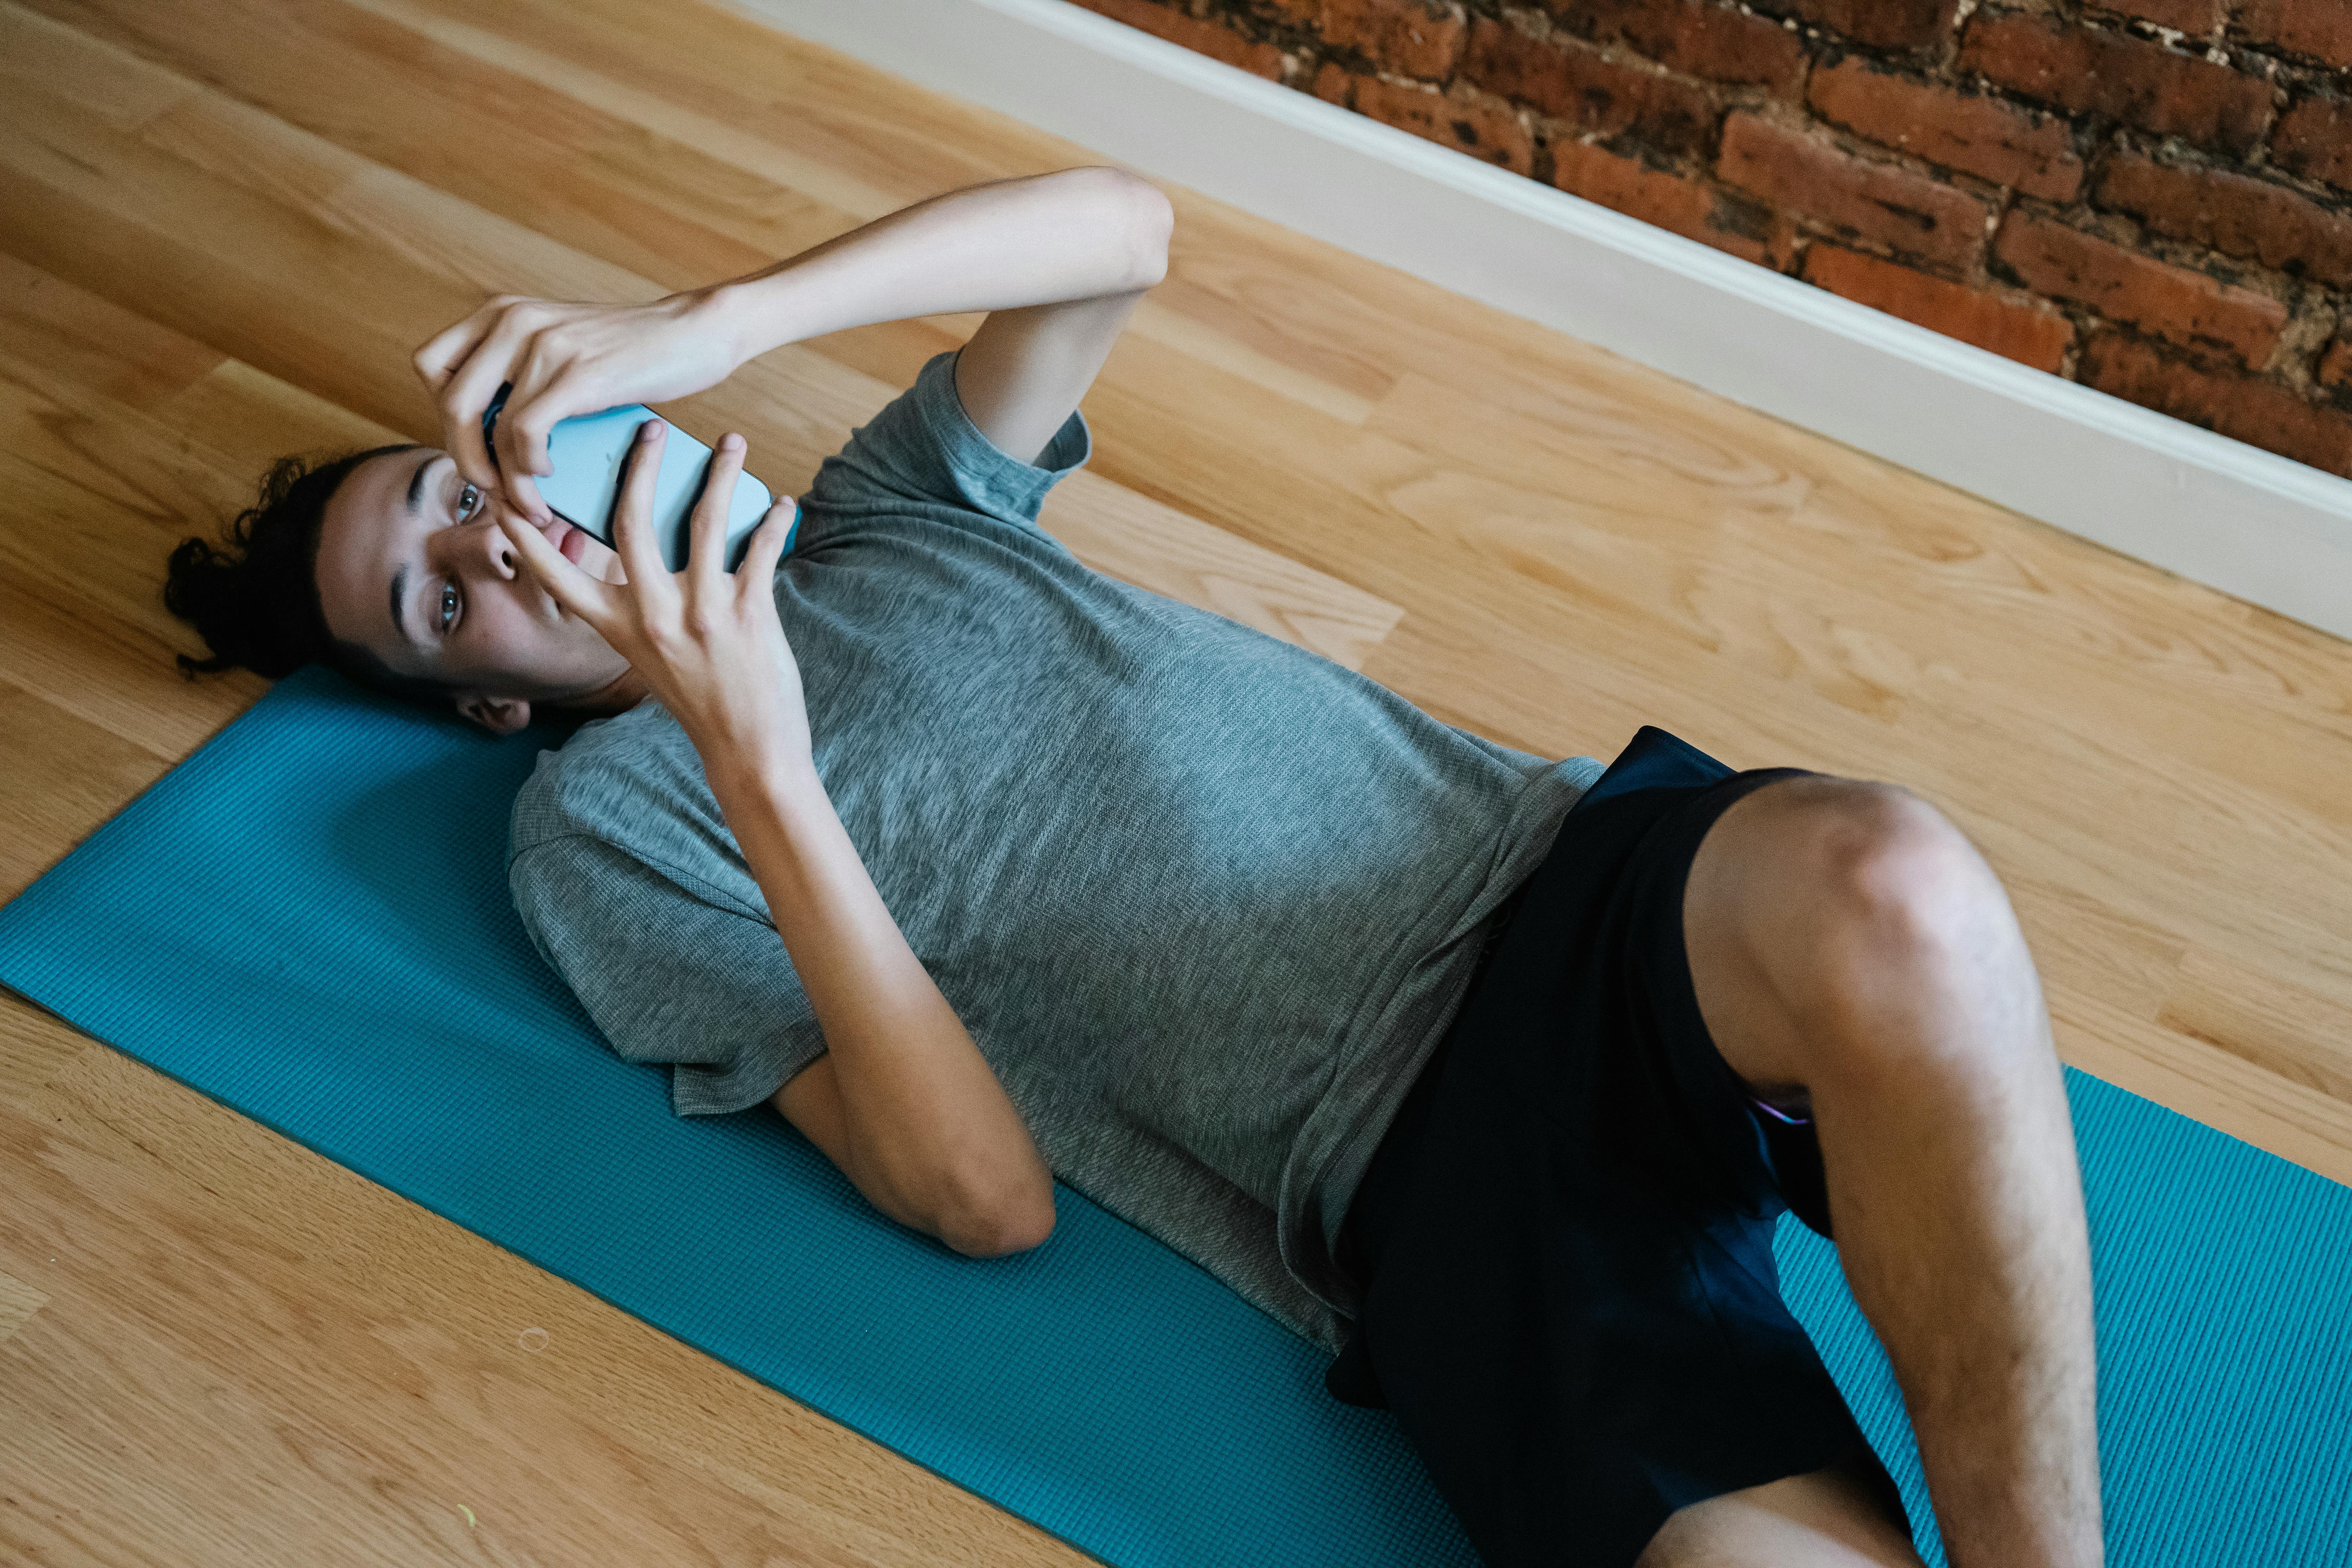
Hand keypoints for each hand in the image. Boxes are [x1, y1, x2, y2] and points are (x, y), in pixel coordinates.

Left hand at [414, 290, 740, 523]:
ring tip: (529, 501)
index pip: (430, 365)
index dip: (441, 413)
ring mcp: (544, 345)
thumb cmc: (631, 352)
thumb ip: (517, 370)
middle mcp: (513, 321)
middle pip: (449, 403)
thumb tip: (482, 435)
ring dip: (505, 479)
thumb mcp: (558, 345)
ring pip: (488, 428)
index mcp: (502, 312)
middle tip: (494, 489)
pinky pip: (524, 433)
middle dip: (466, 459)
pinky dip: (529, 467)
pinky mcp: (575, 374)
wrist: (693, 332)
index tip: (474, 443)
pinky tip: (548, 473)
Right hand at [496, 420, 809, 774]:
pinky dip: (772, 519)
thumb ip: (642, 605)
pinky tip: (780, 503)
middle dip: (641, 465)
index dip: (527, 530)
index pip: (559, 572)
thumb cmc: (700, 700)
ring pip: (705, 519)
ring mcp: (701, 614)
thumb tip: (650, 543)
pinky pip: (760, 549)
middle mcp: (652, 616)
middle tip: (652, 427)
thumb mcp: (651, 655)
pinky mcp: (749, 615)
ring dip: (720, 473)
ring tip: (732, 442)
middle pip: (632, 519)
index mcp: (618, 627)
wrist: (749, 752)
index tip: (505, 488)